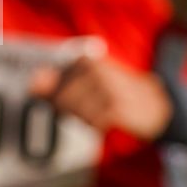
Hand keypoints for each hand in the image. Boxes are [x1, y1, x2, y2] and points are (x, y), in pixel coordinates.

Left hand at [29, 52, 173, 141]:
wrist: (154, 103)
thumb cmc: (113, 92)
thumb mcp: (86, 82)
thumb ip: (57, 82)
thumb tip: (33, 85)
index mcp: (83, 60)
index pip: (53, 85)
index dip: (56, 100)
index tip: (63, 106)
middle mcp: (94, 69)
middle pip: (63, 101)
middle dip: (70, 112)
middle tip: (87, 112)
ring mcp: (106, 87)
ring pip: (78, 113)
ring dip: (85, 119)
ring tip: (98, 115)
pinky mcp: (116, 105)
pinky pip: (93, 122)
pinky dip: (96, 126)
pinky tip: (105, 122)